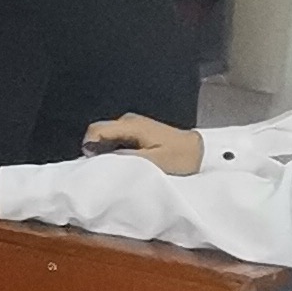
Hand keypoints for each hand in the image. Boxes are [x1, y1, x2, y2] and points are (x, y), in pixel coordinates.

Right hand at [84, 114, 203, 176]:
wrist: (202, 151)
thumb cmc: (181, 158)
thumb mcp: (153, 162)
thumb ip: (124, 158)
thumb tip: (98, 156)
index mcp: (131, 125)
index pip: (95, 131)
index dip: (89, 148)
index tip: (96, 166)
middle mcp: (129, 120)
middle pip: (99, 133)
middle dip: (98, 151)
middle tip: (111, 170)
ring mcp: (134, 124)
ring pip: (107, 136)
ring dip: (108, 152)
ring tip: (122, 167)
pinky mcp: (139, 130)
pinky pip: (117, 139)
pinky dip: (117, 151)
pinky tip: (129, 162)